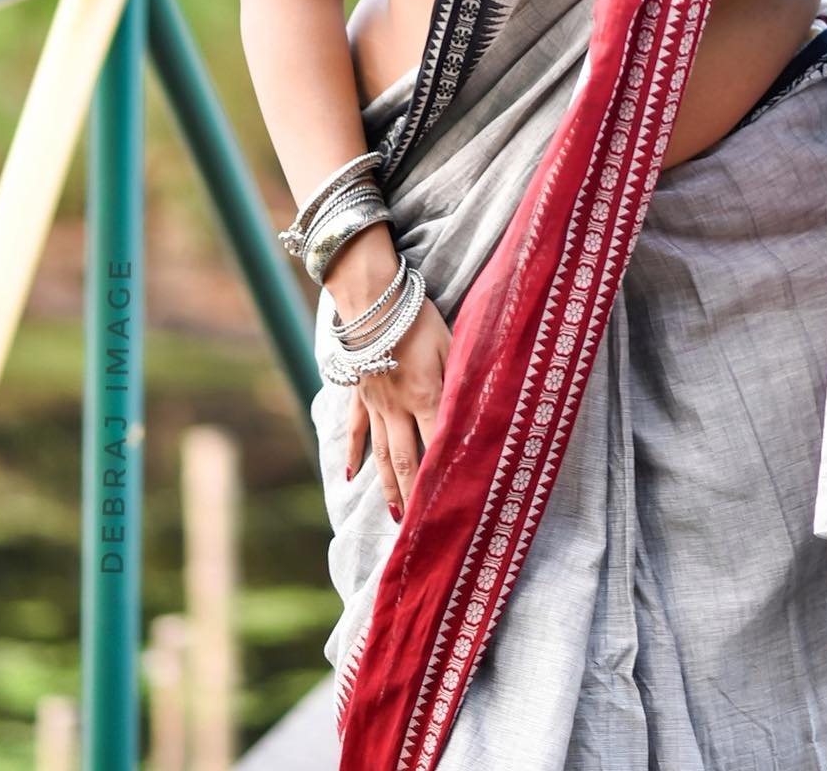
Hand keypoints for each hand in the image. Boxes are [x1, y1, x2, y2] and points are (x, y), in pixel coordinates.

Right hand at [345, 293, 451, 520]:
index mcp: (425, 396)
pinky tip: (351, 477)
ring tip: (395, 514)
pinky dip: (353, 455)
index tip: (451, 507)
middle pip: (406, 461)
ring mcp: (374, 404)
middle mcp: (397, 408)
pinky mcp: (359, 393)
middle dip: (414, 495)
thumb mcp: (451, 343)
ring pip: (381, 454)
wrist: (371, 298)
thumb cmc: (417, 317)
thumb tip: (474, 411)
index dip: (444, 477)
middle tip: (420, 529)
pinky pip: (356, 430)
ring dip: (387, 486)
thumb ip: (461, 378)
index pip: (438, 446)